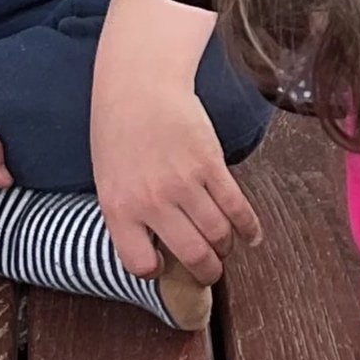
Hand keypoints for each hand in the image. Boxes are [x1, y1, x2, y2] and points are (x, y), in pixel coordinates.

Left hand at [92, 70, 260, 291]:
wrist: (138, 86)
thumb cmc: (118, 131)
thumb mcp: (108, 179)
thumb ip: (128, 213)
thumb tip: (155, 245)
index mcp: (119, 209)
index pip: (140, 263)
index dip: (155, 270)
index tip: (163, 267)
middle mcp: (152, 201)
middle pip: (192, 254)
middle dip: (207, 271)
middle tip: (211, 273)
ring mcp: (183, 183)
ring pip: (218, 234)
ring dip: (226, 247)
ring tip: (226, 248)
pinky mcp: (210, 164)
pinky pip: (236, 206)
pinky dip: (248, 226)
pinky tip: (251, 236)